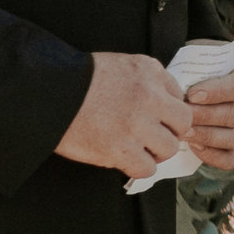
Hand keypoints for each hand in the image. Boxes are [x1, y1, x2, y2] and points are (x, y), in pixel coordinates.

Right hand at [55, 53, 191, 180]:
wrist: (50, 93)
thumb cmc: (80, 80)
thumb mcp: (122, 65)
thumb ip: (148, 80)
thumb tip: (168, 101)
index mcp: (149, 71)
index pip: (179, 97)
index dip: (170, 112)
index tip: (159, 120)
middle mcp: (149, 96)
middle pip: (184, 123)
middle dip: (170, 132)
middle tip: (153, 137)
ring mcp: (136, 124)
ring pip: (169, 148)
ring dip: (155, 152)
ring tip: (138, 149)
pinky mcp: (120, 149)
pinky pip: (146, 168)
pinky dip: (137, 168)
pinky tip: (125, 160)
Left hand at [187, 70, 233, 171]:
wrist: (227, 95)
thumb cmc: (217, 78)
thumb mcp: (218, 68)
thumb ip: (209, 71)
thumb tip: (188, 81)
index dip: (216, 92)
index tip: (193, 95)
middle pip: (231, 116)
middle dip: (203, 115)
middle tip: (183, 114)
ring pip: (228, 138)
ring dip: (203, 135)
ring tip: (184, 131)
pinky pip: (227, 160)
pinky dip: (210, 154)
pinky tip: (194, 145)